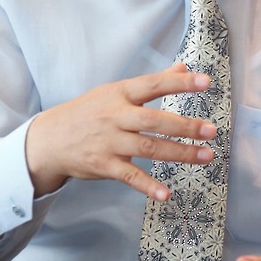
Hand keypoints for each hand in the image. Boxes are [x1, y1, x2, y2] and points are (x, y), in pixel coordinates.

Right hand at [26, 63, 215, 199]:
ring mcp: (109, 142)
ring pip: (149, 148)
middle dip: (185, 126)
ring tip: (205, 156)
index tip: (205, 82)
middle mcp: (116, 116)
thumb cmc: (89, 111)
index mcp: (121, 93)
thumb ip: (152, 82)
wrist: (49, 139)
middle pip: (154, 120)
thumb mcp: (116, 91)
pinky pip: (129, 176)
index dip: (180, 83)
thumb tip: (183, 67)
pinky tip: (166, 194)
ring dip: (179, 153)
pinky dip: (148, 186)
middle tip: (211, 130)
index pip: (154, 84)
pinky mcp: (103, 165)